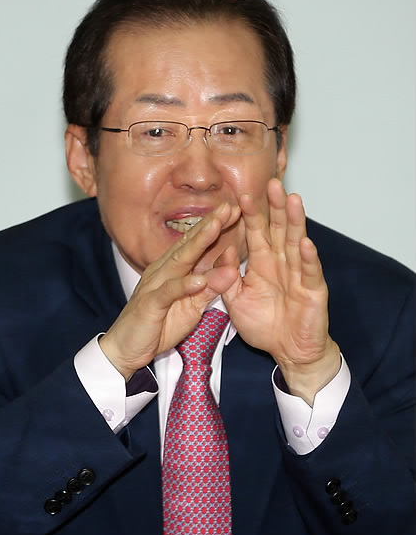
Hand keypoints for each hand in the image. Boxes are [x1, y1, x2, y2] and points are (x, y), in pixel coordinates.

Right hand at [99, 202, 240, 379]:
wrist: (126, 348)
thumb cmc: (158, 325)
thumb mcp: (192, 307)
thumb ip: (210, 289)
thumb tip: (231, 271)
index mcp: (173, 270)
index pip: (196, 244)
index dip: (215, 227)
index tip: (236, 210)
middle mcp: (163, 271)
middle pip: (189, 244)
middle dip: (210, 224)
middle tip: (229, 206)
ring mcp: (155, 285)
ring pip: (179, 260)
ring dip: (198, 243)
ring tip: (216, 227)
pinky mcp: (150, 304)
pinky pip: (169, 292)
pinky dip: (184, 285)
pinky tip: (199, 279)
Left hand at [219, 178, 339, 403]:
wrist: (288, 352)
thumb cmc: (264, 325)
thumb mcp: (236, 301)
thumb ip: (227, 277)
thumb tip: (221, 251)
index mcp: (263, 263)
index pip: (256, 233)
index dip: (250, 214)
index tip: (240, 194)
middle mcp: (282, 263)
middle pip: (278, 229)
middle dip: (275, 206)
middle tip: (272, 182)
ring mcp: (299, 275)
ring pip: (296, 243)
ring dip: (294, 222)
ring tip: (292, 199)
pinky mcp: (313, 291)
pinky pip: (309, 272)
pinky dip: (307, 258)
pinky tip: (304, 242)